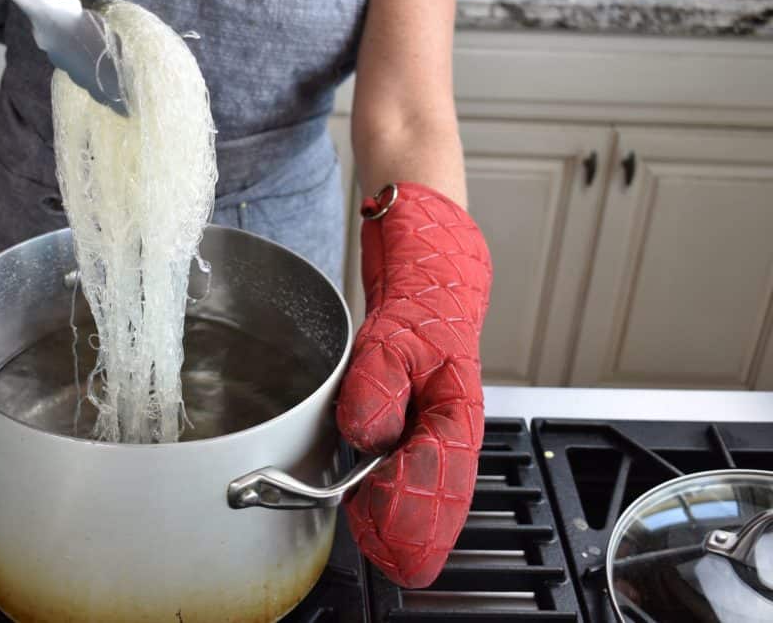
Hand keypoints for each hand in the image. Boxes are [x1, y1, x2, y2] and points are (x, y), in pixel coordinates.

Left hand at [336, 181, 491, 587]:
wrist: (427, 270)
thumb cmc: (423, 299)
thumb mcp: (393, 335)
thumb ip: (377, 384)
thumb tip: (367, 435)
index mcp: (456, 410)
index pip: (440, 476)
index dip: (409, 507)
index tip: (376, 525)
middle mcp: (449, 428)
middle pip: (442, 497)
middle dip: (412, 529)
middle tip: (381, 551)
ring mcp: (434, 428)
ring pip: (432, 490)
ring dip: (407, 518)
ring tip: (378, 541)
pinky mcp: (415, 424)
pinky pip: (415, 473)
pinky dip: (398, 495)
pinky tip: (376, 506)